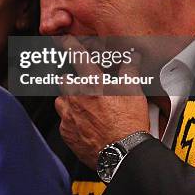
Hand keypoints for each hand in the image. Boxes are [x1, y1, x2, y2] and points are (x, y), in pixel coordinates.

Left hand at [55, 35, 148, 168]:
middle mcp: (75, 97)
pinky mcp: (66, 132)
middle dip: (73, 82)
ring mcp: (68, 115)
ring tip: (87, 108)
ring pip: (61, 101)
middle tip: (88, 90)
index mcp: (91, 83)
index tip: (65, 41)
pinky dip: (71, 121)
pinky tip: (85, 125)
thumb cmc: (129, 124)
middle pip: (64, 80)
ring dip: (69, 102)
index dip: (70, 46)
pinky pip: (64, 121)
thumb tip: (131, 58)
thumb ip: (129, 71)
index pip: (77, 57)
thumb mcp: (134, 92)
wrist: (123, 154)